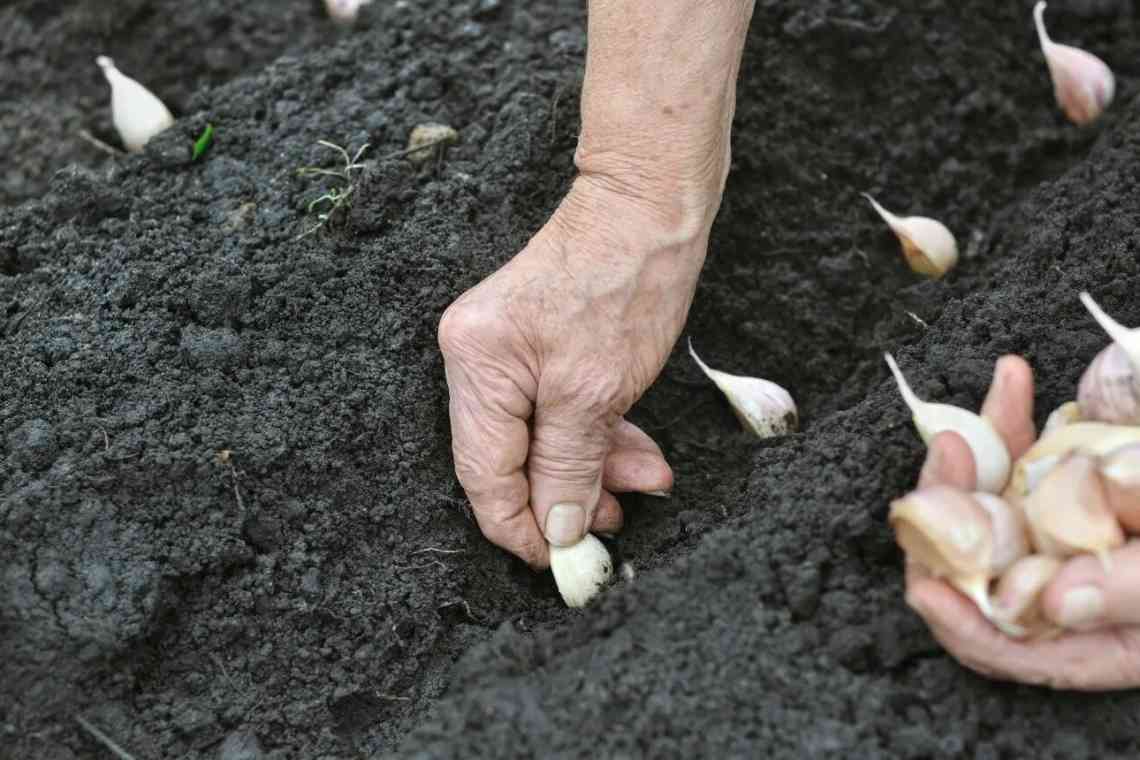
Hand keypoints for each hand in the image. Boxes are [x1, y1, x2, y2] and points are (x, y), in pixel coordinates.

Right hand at [438, 177, 715, 566]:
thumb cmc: (626, 279)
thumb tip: (557, 529)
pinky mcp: (538, 344)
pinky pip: (559, 408)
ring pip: (542, 437)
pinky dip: (597, 434)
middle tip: (617, 524)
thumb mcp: (598, 390)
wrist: (651, 203)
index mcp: (475, 365)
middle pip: (512, 459)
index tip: (563, 562)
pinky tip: (637, 451)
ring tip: (647, 481)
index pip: (483, 475)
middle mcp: (476, 358)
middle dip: (568, 495)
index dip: (522, 528)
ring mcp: (506, 349)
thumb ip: (569, 466)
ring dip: (595, 466)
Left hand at [906, 356, 1139, 688]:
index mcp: (1099, 639)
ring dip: (977, 451)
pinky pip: (1022, 457)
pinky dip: (1012, 421)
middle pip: (979, 564)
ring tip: (989, 403)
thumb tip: (1057, 603)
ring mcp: (1062, 531)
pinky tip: (1015, 377)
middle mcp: (1066, 587)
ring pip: (989, 502)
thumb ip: (1136, 588)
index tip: (926, 588)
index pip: (1011, 646)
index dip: (963, 623)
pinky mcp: (1068, 483)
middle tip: (952, 453)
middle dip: (952, 510)